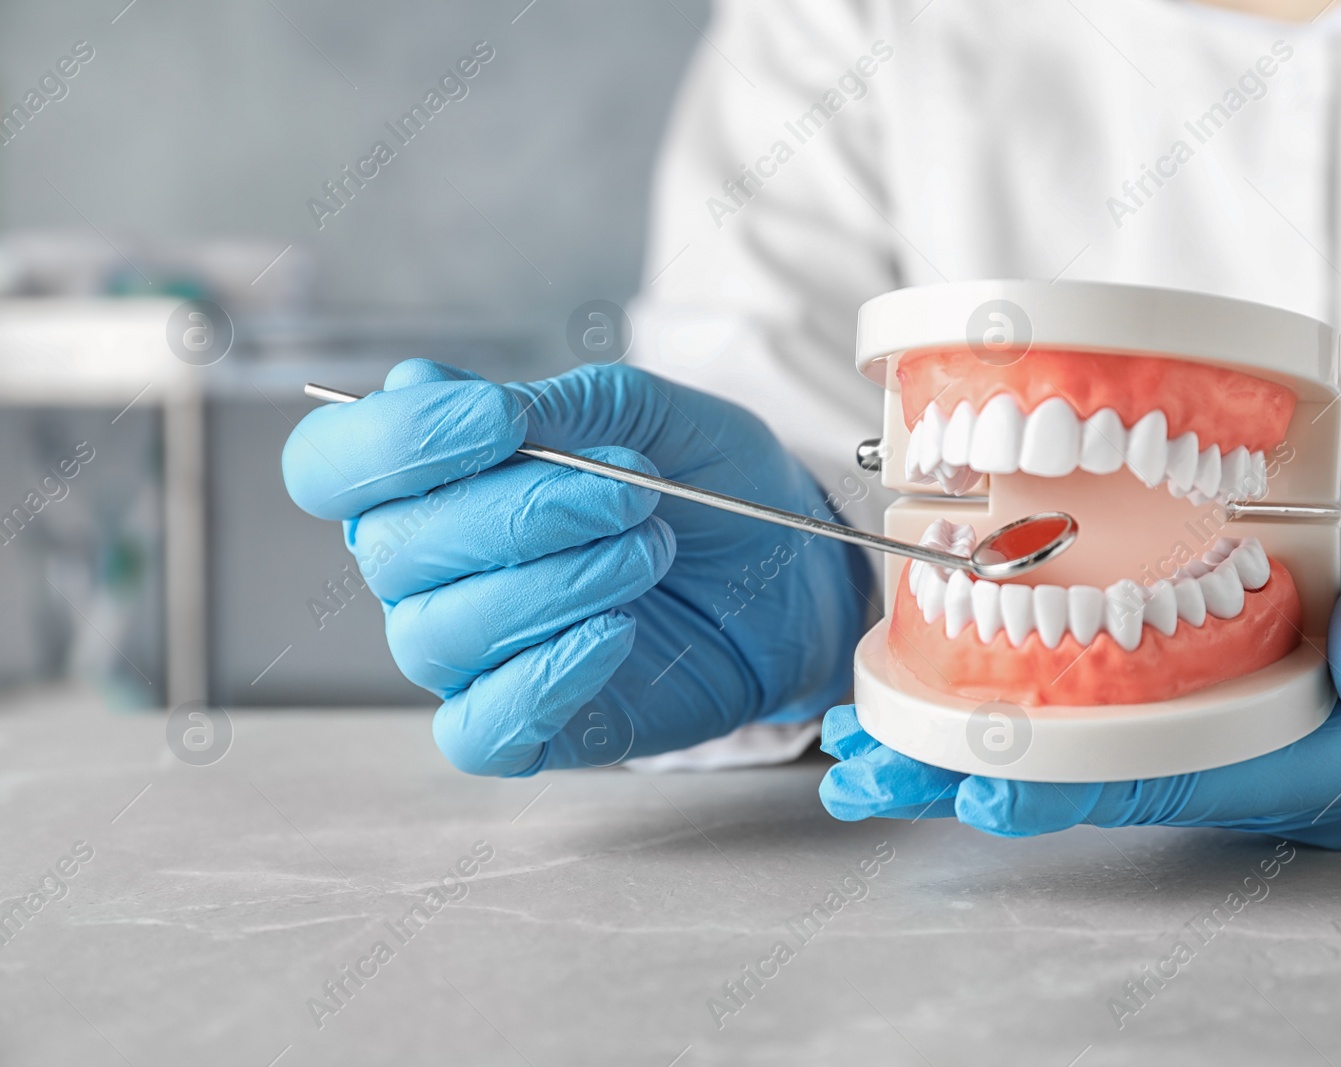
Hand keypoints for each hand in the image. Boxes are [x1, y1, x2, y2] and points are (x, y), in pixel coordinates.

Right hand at [283, 359, 868, 774]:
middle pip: (393, 549)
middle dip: (520, 510)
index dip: (396, 441)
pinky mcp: (524, 728)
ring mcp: (470, 656)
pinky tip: (615, 635)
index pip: (331, 466)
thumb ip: (550, 406)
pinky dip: (541, 680)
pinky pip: (478, 727)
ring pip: (437, 633)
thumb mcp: (650, 415)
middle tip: (633, 492)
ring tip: (647, 549)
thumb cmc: (709, 487)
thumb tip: (420, 384)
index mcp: (434, 479)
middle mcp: (428, 570)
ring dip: (552, 584)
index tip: (504, 420)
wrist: (792, 575)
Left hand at [820, 467, 1340, 848]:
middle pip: (1104, 782)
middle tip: (873, 771)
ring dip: (977, 749)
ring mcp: (1238, 736)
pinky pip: (1106, 723)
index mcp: (1335, 752)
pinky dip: (1024, 714)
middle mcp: (1270, 761)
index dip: (1074, 782)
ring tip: (875, 749)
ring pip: (1088, 759)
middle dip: (981, 775)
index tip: (978, 776)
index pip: (1180, 779)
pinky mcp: (1217, 698)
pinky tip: (950, 701)